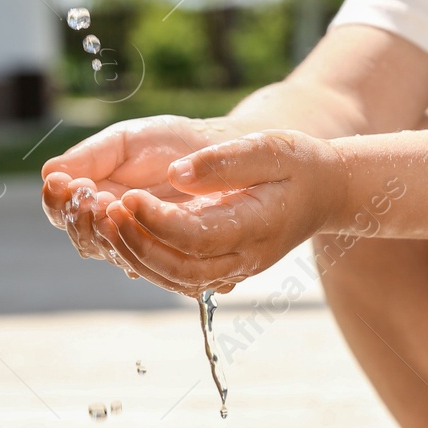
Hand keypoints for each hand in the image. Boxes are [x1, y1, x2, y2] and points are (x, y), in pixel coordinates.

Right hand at [40, 114, 246, 263]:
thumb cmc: (169, 144)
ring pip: (109, 251)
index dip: (56, 200)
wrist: (219, 151)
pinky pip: (147, 263)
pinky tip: (138, 228)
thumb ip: (91, 156)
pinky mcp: (169, 255)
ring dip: (104, 232)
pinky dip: (138, 247)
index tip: (62, 183)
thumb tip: (49, 171)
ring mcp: (140, 242)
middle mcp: (112, 226)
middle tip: (87, 195)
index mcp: (93, 196)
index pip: (61, 210)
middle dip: (78, 218)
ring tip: (110, 206)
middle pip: (80, 236)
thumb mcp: (125, 142)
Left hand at [94, 130, 347, 297]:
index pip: (198, 236)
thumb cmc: (297, 164)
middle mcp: (244, 258)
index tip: (127, 196)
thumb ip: (225, 161)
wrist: (324, 191)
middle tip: (104, 211)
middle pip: (180, 269)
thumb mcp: (268, 148)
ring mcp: (233, 268)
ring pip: (174, 279)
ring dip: (133, 255)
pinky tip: (120, 232)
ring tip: (103, 221)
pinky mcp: (220, 268)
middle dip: (136, 244)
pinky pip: (176, 276)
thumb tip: (178, 173)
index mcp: (257, 227)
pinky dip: (143, 259)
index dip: (158, 221)